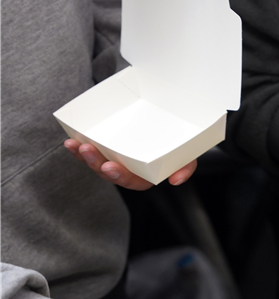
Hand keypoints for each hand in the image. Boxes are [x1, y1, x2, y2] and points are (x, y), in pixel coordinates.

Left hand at [63, 139, 196, 189]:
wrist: (172, 117)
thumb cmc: (180, 140)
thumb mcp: (188, 153)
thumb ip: (185, 166)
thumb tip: (176, 180)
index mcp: (147, 175)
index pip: (133, 181)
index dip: (120, 176)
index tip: (110, 166)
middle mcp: (129, 168)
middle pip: (110, 172)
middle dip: (96, 163)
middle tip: (88, 151)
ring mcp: (115, 156)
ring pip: (96, 162)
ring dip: (84, 156)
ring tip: (75, 145)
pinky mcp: (105, 144)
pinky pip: (90, 149)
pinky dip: (78, 146)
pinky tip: (71, 140)